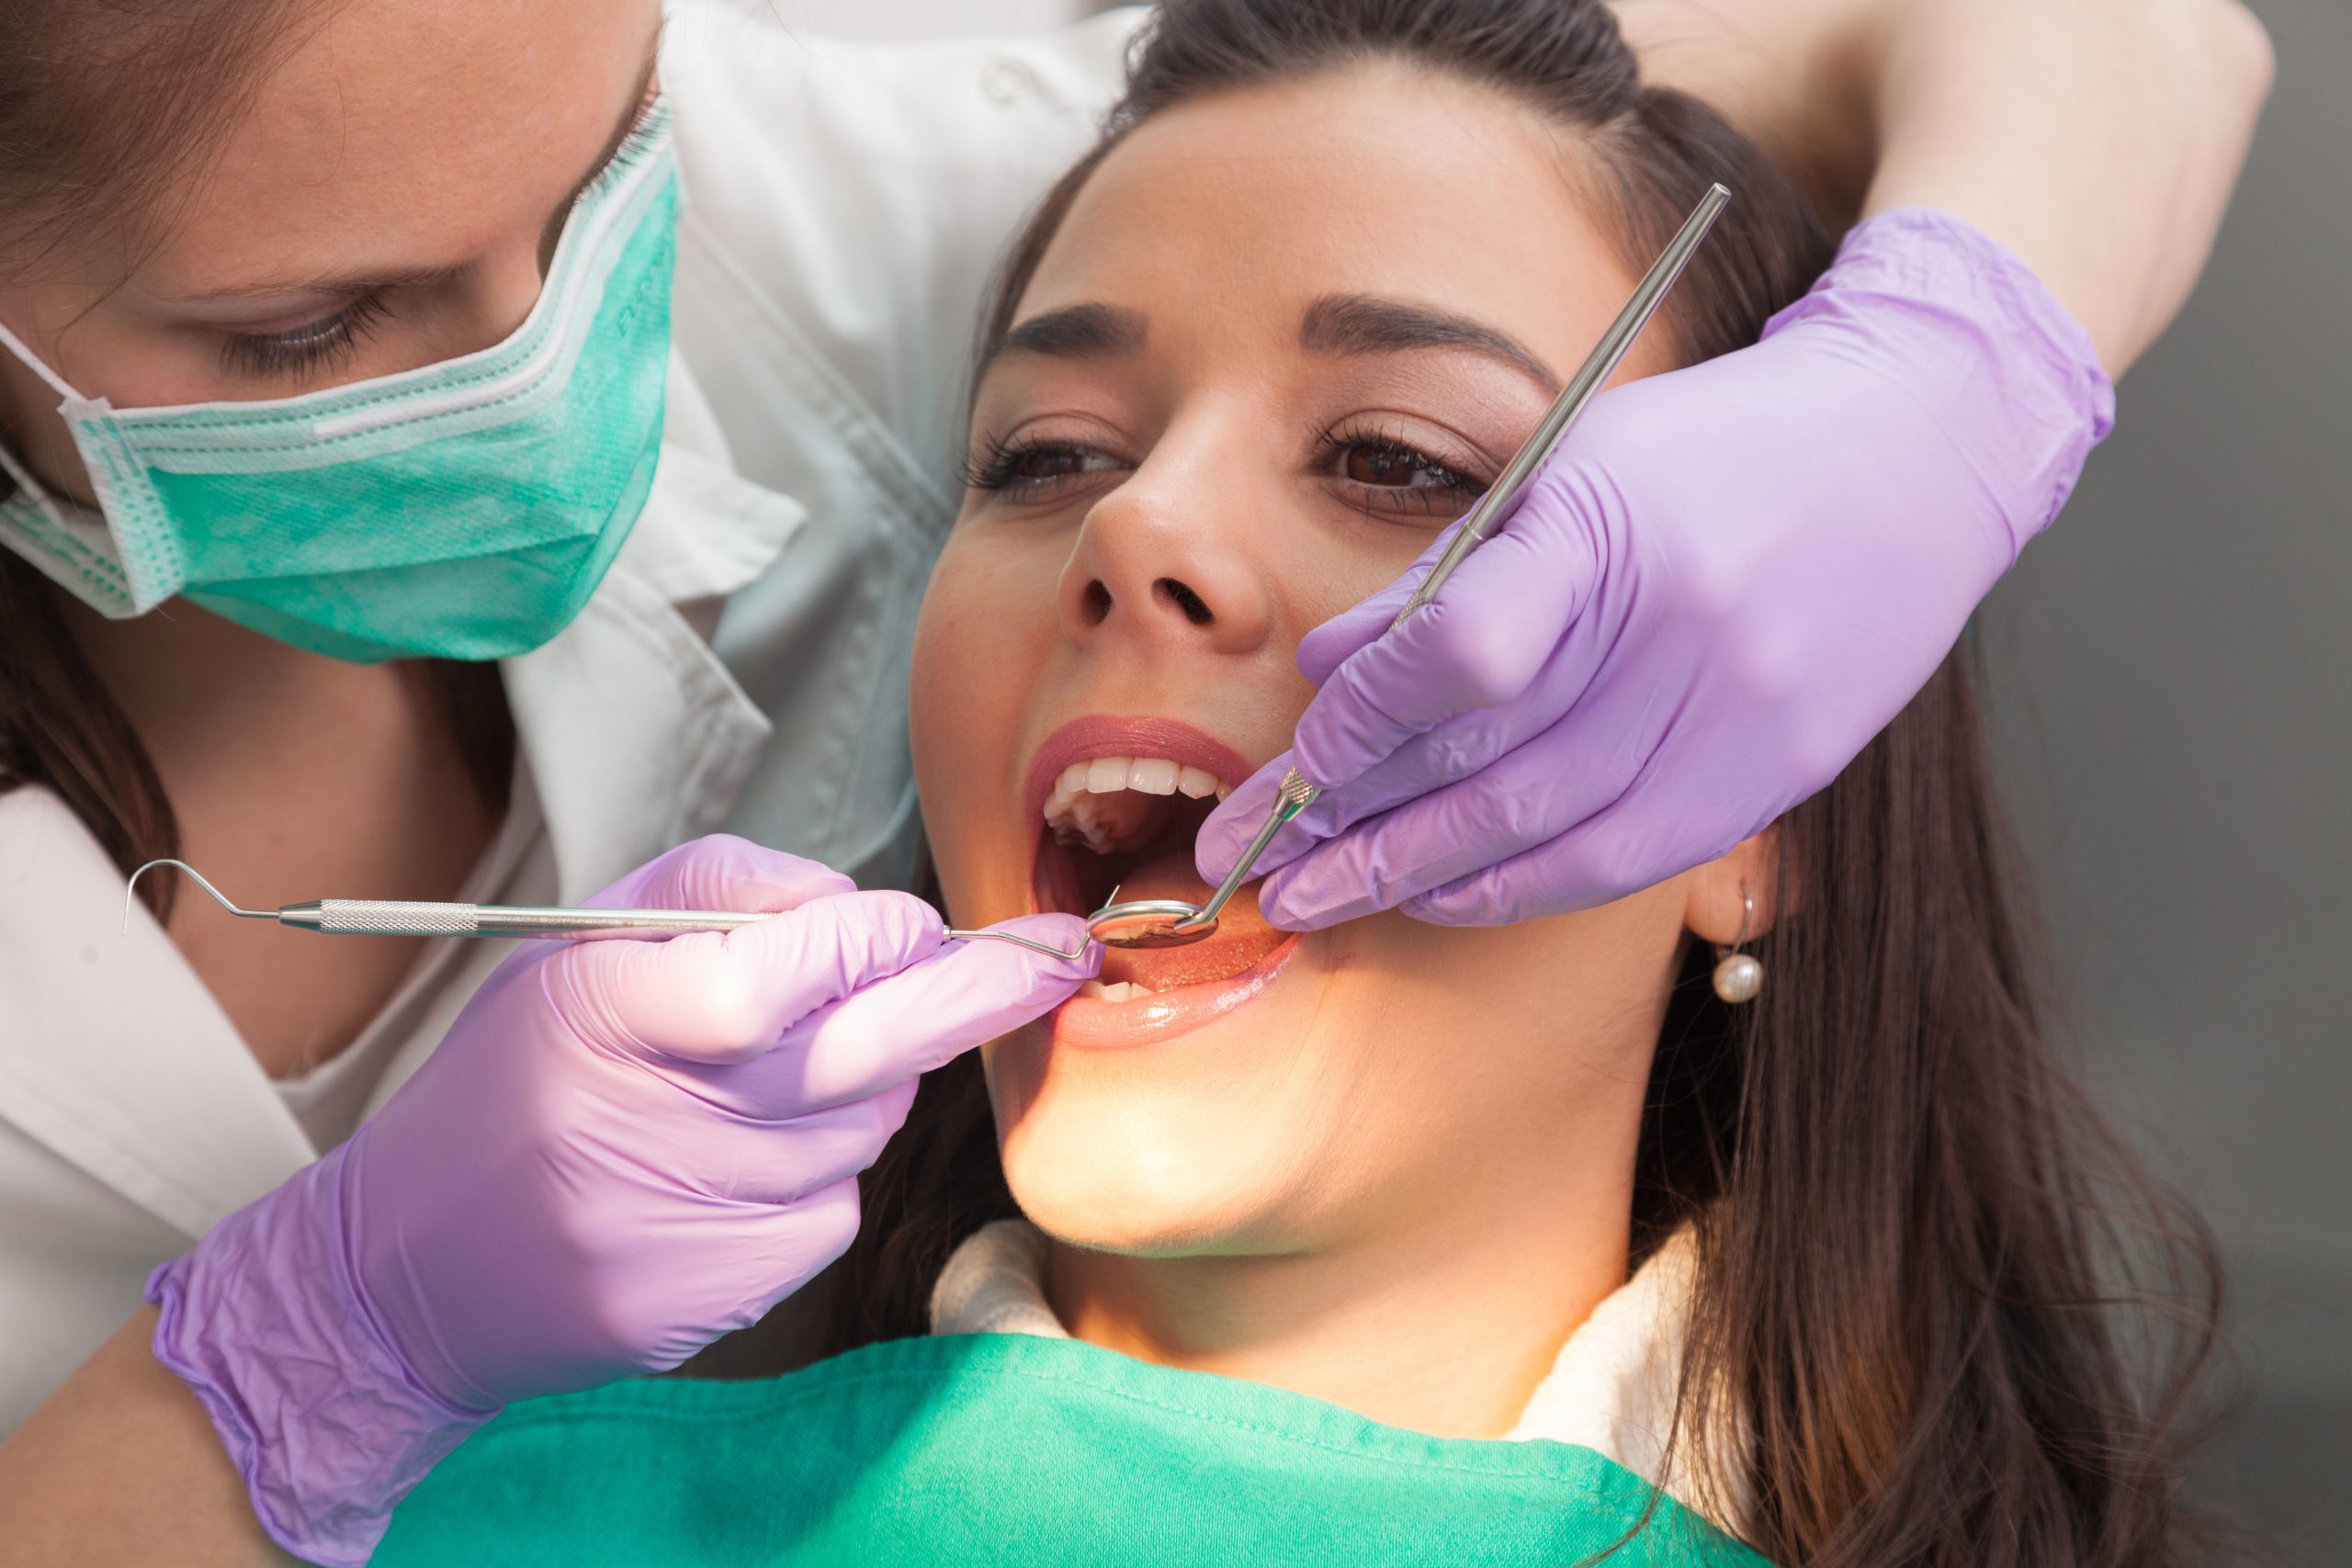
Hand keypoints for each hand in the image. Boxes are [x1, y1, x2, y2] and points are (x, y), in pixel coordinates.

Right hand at [144, 835, 1093, 1566]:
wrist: (411, 1270)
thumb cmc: (519, 1077)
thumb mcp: (582, 945)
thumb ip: (726, 893)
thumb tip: (865, 906)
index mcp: (604, 1008)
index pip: (789, 966)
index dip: (877, 938)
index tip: (916, 922)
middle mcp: (648, 1117)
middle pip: (868, 1051)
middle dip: (980, 993)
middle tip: (1057, 957)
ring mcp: (688, 1218)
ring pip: (862, 1129)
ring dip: (866, 1086)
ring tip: (775, 1078)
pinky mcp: (717, 1293)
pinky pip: (832, 1210)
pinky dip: (820, 1172)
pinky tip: (744, 1162)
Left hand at [1200, 209, 2112, 927]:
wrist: (1918, 452)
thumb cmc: (1716, 448)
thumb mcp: (1570, 466)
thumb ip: (1447, 577)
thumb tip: (1324, 668)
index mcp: (1618, 531)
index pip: (1460, 657)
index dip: (1362, 723)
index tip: (1293, 766)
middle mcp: (1683, 633)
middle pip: (1489, 764)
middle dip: (1355, 829)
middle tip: (1260, 869)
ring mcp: (1739, 714)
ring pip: (1550, 832)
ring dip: (1419, 878)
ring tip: (1326, 900)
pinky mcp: (1775, 772)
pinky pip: (1624, 861)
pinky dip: (1520, 887)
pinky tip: (1446, 898)